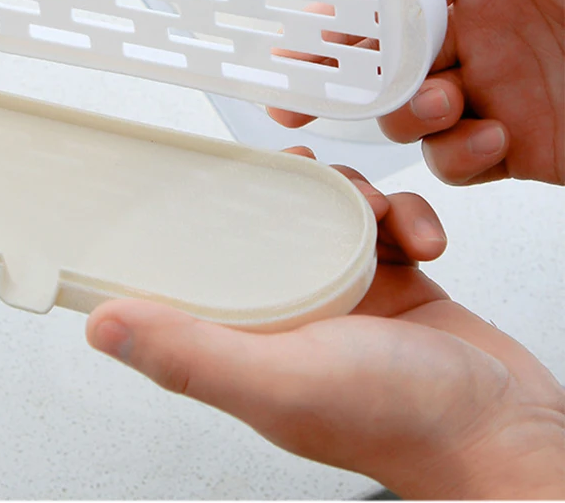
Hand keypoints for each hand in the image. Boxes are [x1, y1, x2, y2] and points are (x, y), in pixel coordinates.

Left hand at [87, 157, 564, 499]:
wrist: (506, 432)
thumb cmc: (402, 423)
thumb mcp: (280, 381)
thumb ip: (191, 353)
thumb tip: (102, 326)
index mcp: (256, 339)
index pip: (206, 270)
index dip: (200, 221)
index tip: (207, 179)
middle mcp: (298, 316)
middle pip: (274, 226)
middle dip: (294, 191)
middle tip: (310, 178)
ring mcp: (352, 299)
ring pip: (333, 214)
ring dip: (356, 197)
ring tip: (378, 212)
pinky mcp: (400, 286)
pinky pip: (389, 225)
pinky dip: (406, 217)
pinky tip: (421, 236)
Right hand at [270, 0, 564, 186]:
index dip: (339, 16)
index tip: (305, 37)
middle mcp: (476, 37)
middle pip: (384, 61)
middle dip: (345, 78)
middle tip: (320, 91)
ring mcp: (492, 95)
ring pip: (410, 117)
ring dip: (411, 116)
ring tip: (443, 101)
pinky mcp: (514, 149)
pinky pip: (458, 163)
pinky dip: (461, 158)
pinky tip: (493, 137)